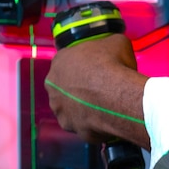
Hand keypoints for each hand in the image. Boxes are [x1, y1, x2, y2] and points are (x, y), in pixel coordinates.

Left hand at [46, 33, 150, 149]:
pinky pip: (79, 123)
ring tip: (102, 104)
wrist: (115, 96)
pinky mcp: (68, 126)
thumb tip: (113, 49)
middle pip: (65, 84)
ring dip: (81, 105)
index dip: (84, 65)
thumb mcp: (115, 42)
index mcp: (60, 60)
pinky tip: (104, 117)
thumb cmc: (112, 65)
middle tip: (99, 87)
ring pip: (69, 106)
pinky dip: (89, 121)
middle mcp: (53, 84)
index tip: (96, 68)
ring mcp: (58, 108)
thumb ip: (107, 46)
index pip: (68, 61)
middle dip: (79, 86)